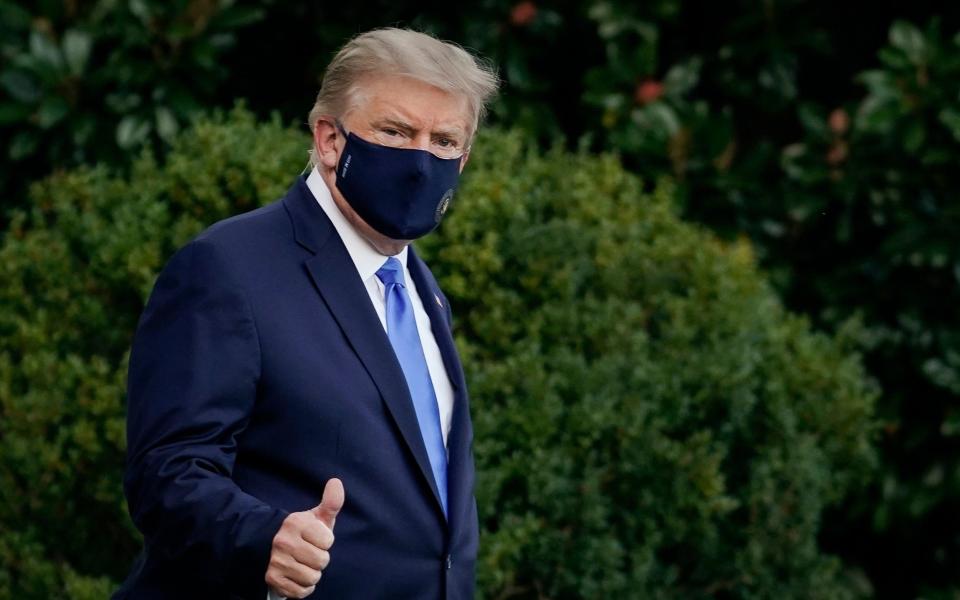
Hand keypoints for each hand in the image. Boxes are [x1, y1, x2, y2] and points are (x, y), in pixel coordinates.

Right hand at [265, 478, 344, 598]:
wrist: (271, 548)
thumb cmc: (304, 533)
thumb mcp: (317, 517)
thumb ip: (331, 502)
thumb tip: (336, 482)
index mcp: (295, 523)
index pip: (328, 542)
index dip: (325, 542)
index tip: (316, 538)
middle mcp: (282, 541)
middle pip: (322, 561)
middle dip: (319, 559)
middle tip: (309, 552)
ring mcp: (276, 561)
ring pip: (312, 578)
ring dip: (312, 574)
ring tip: (303, 564)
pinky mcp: (272, 579)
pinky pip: (301, 591)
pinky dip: (303, 587)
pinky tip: (297, 576)